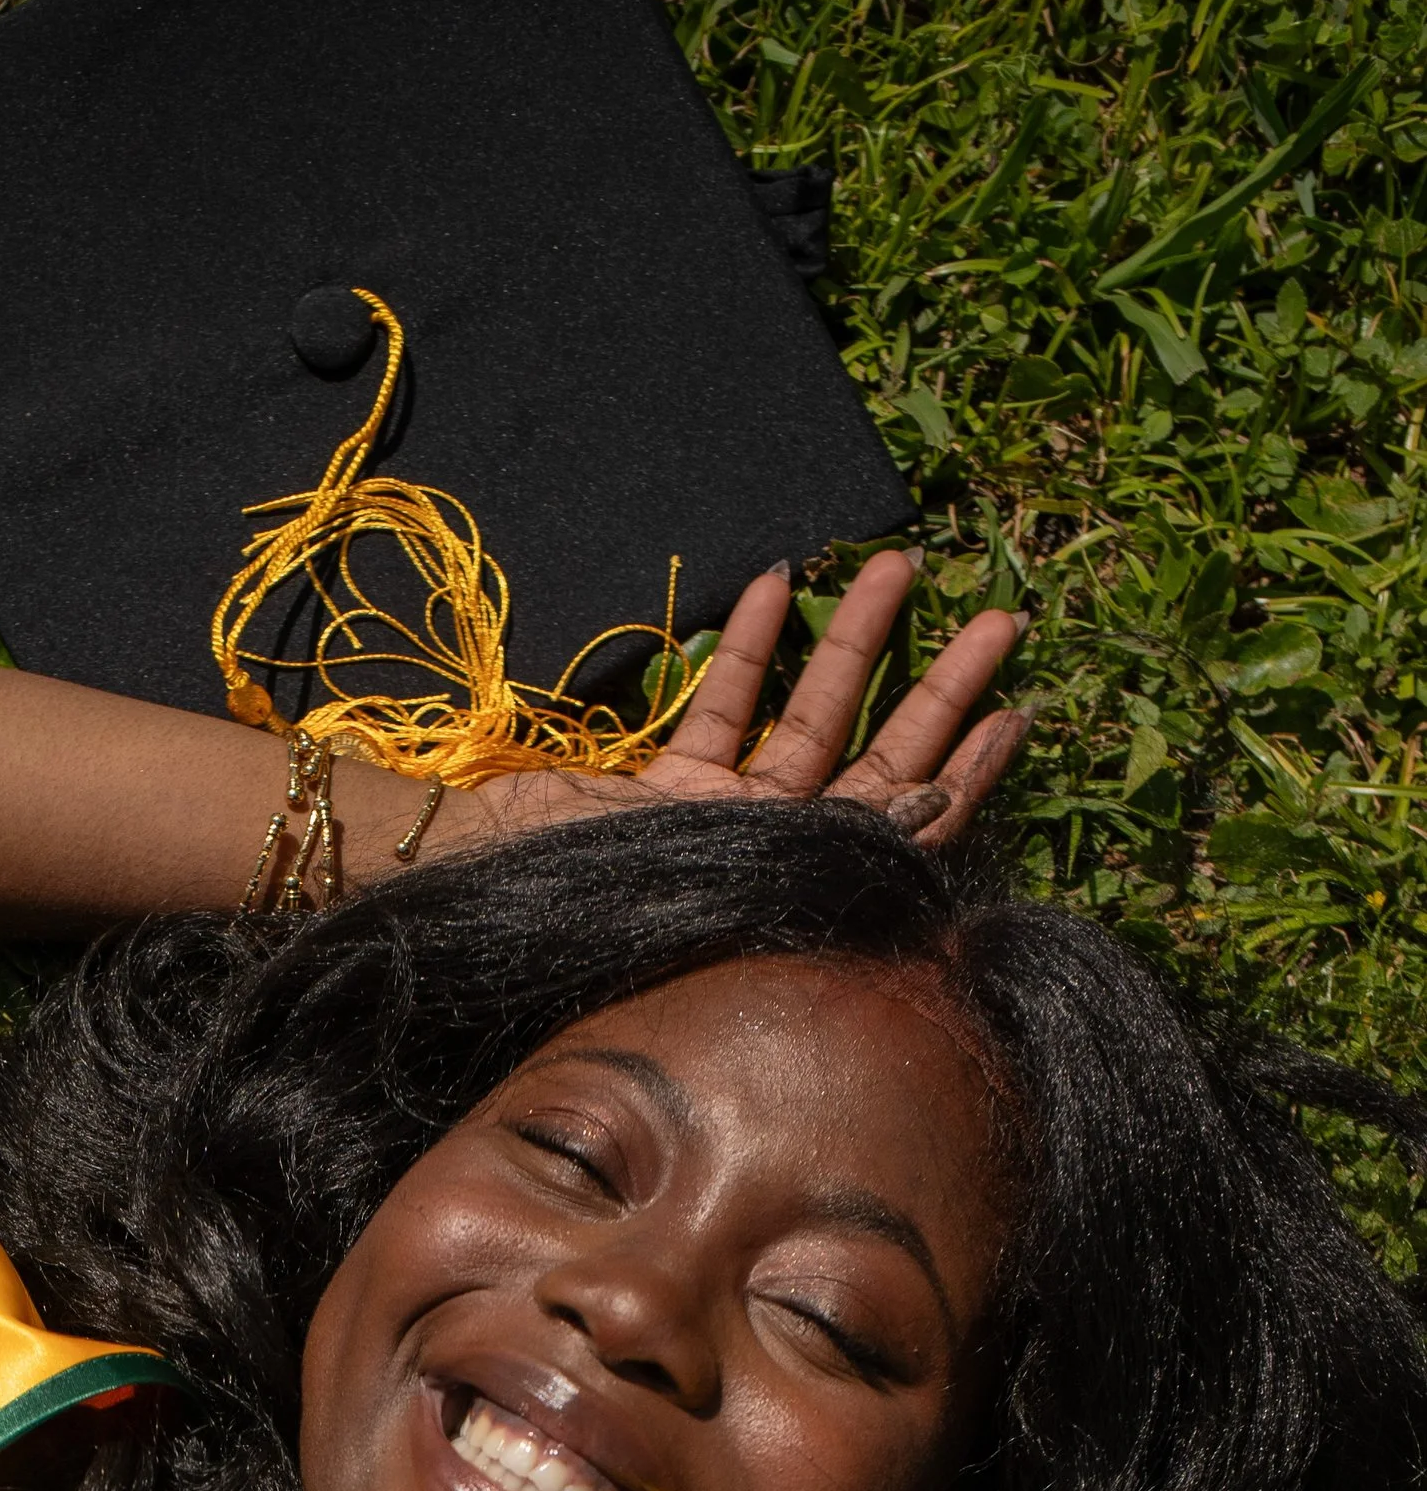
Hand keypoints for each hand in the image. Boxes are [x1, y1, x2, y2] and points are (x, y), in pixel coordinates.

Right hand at [422, 552, 1028, 867]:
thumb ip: (823, 859)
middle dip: (943, 688)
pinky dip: (749, 647)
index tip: (1017, 715)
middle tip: (1007, 621)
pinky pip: (722, 709)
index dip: (964, 779)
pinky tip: (780, 580)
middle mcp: (776, 861)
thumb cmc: (586, 924)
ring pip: (810, 719)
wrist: (473, 906)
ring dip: (856, 640)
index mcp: (797, 898)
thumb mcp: (721, 895)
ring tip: (904, 565)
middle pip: (880, 763)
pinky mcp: (668, 789)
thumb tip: (926, 811)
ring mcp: (725, 821)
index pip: (902, 835)